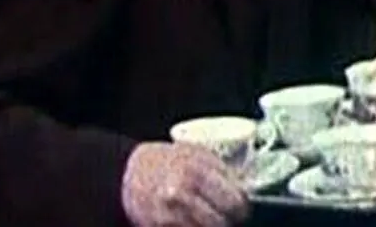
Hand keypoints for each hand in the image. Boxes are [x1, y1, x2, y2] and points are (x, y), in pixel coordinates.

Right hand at [121, 142, 249, 226]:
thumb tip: (246, 192)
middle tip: (227, 216)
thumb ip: (223, 173)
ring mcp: (167, 216)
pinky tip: (194, 221)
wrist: (130, 171)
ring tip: (210, 218)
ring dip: (212, 226)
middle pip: (222, 223)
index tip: (241, 208)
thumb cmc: (168, 160)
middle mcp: (180, 195)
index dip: (242, 209)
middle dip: (228, 221)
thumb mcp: (199, 155)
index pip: (235, 202)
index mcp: (196, 172)